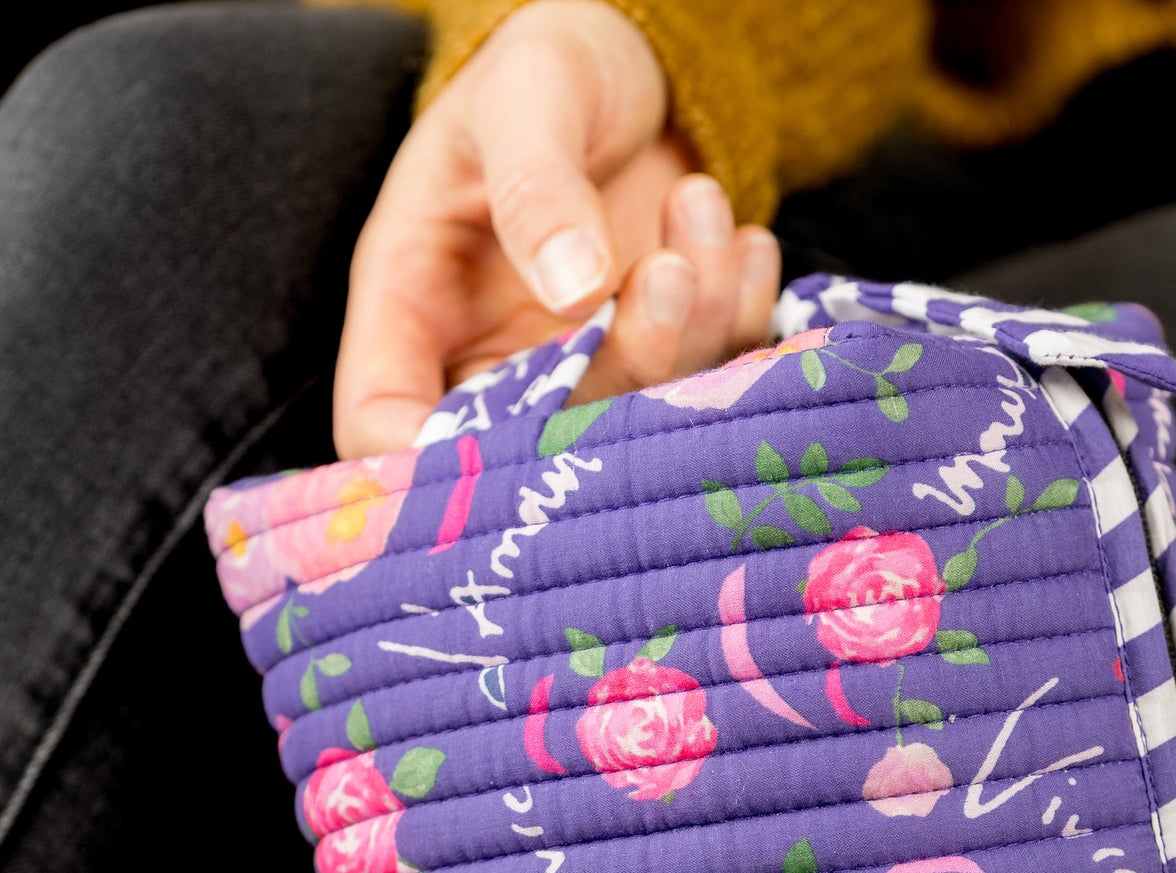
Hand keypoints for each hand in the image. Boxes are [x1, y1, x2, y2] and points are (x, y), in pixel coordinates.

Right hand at [334, 0, 780, 455]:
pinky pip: (706, 386)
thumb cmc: (548, 72)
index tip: (516, 432)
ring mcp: (580, 372)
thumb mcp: (527, 95)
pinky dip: (739, 319)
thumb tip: (575, 286)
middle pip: (537, 442)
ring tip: (700, 204)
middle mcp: (492, 360)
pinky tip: (740, 242)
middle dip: (623, 365)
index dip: (431, 458)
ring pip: (636, 419)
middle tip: (671, 270)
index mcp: (414, 304)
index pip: (387, 420)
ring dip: (694, 325)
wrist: (637, 62)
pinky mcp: (658, 364)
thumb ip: (536, 187)